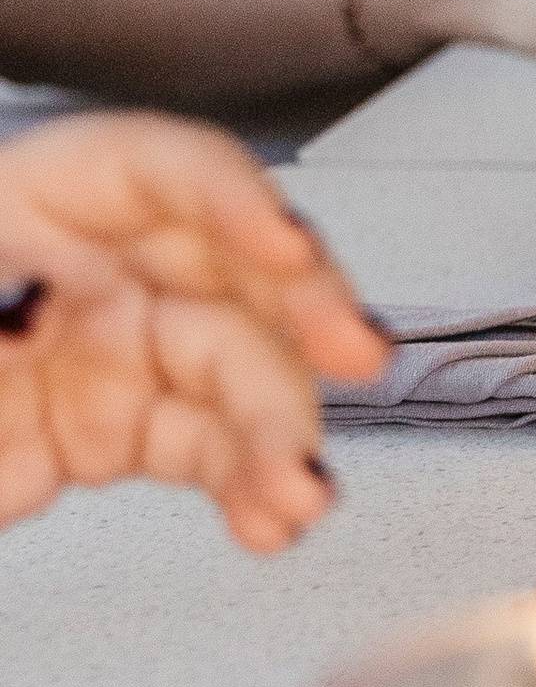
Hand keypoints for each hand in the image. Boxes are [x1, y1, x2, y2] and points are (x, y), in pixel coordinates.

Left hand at [0, 114, 384, 546]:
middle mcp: (92, 262)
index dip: (233, 199)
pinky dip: (248, 488)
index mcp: (36, 194)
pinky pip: (207, 451)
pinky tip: (269, 515)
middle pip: (230, 266)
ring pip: (234, 373)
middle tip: (349, 352)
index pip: (162, 171)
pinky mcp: (114, 430)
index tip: (281, 245)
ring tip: (294, 490)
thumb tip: (38, 335)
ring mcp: (110, 347)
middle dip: (302, 313)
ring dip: (279, 432)